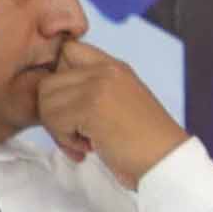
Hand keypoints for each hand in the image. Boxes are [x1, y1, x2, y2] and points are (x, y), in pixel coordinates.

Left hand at [32, 38, 187, 181]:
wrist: (167, 160)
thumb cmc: (144, 143)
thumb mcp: (122, 103)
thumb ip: (93, 90)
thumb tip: (50, 96)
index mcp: (114, 67)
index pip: (68, 50)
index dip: (60, 78)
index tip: (73, 107)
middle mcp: (106, 70)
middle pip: (48, 81)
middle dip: (54, 113)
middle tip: (76, 134)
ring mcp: (98, 86)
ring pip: (45, 101)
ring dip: (58, 129)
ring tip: (84, 142)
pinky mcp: (90, 106)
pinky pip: (53, 120)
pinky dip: (65, 141)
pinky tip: (89, 148)